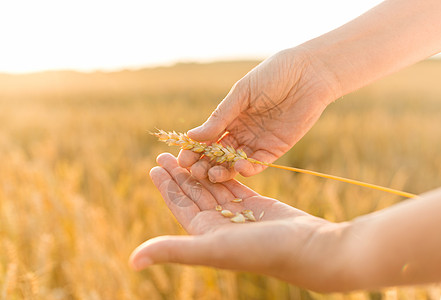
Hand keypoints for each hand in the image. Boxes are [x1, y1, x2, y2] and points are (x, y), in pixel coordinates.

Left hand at [129, 153, 347, 291]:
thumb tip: (132, 261)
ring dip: (199, 169)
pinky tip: (214, 157)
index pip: (180, 206)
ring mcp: (238, 213)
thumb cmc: (260, 251)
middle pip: (194, 193)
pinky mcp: (256, 203)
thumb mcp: (211, 249)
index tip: (154, 167)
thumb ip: (173, 250)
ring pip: (213, 186)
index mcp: (205, 234)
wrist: (307, 249)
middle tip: (165, 153)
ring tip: (187, 151)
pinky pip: (234, 183)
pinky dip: (223, 170)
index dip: (166, 187)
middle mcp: (219, 224)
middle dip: (179, 173)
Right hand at [178, 47, 340, 181]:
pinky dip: (248, 168)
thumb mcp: (242, 93)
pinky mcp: (275, 149)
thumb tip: (192, 136)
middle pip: (219, 154)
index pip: (207, 138)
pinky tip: (239, 168)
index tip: (182, 159)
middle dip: (205, 164)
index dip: (194, 150)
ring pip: (235, 163)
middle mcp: (241, 132)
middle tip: (195, 172)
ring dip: (223, 171)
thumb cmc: (273, 75)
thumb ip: (220, 117)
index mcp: (230, 117)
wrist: (308, 73)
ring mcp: (257, 142)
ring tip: (212, 175)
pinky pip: (258, 164)